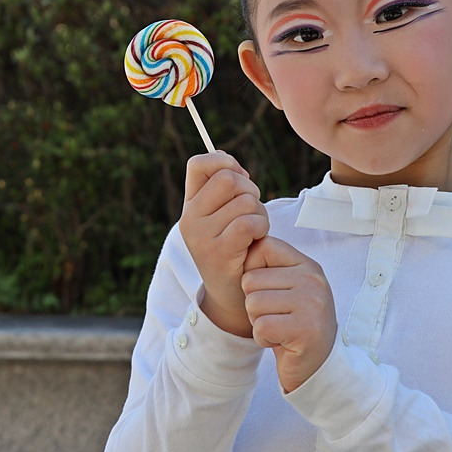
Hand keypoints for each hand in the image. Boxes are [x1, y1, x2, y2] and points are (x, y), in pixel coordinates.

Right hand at [180, 152, 269, 337]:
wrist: (230, 296)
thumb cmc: (233, 250)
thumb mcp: (220, 217)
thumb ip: (221, 188)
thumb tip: (223, 155)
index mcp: (190, 205)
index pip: (199, 164)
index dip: (224, 161)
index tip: (239, 178)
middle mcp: (190, 218)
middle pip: (228, 178)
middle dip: (250, 190)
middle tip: (252, 210)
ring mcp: (201, 236)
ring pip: (244, 201)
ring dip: (260, 213)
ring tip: (255, 230)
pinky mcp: (218, 252)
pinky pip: (249, 223)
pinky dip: (261, 228)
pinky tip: (256, 240)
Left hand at [242, 236, 337, 392]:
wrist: (316, 365)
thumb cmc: (293, 325)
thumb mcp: (286, 289)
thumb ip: (270, 268)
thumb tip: (245, 247)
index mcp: (308, 266)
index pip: (264, 246)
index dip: (253, 270)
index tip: (268, 292)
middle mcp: (313, 280)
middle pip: (251, 279)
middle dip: (254, 304)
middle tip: (276, 317)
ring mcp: (312, 304)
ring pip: (253, 303)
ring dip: (258, 322)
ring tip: (279, 328)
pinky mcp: (305, 330)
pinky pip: (261, 326)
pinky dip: (263, 338)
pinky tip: (280, 341)